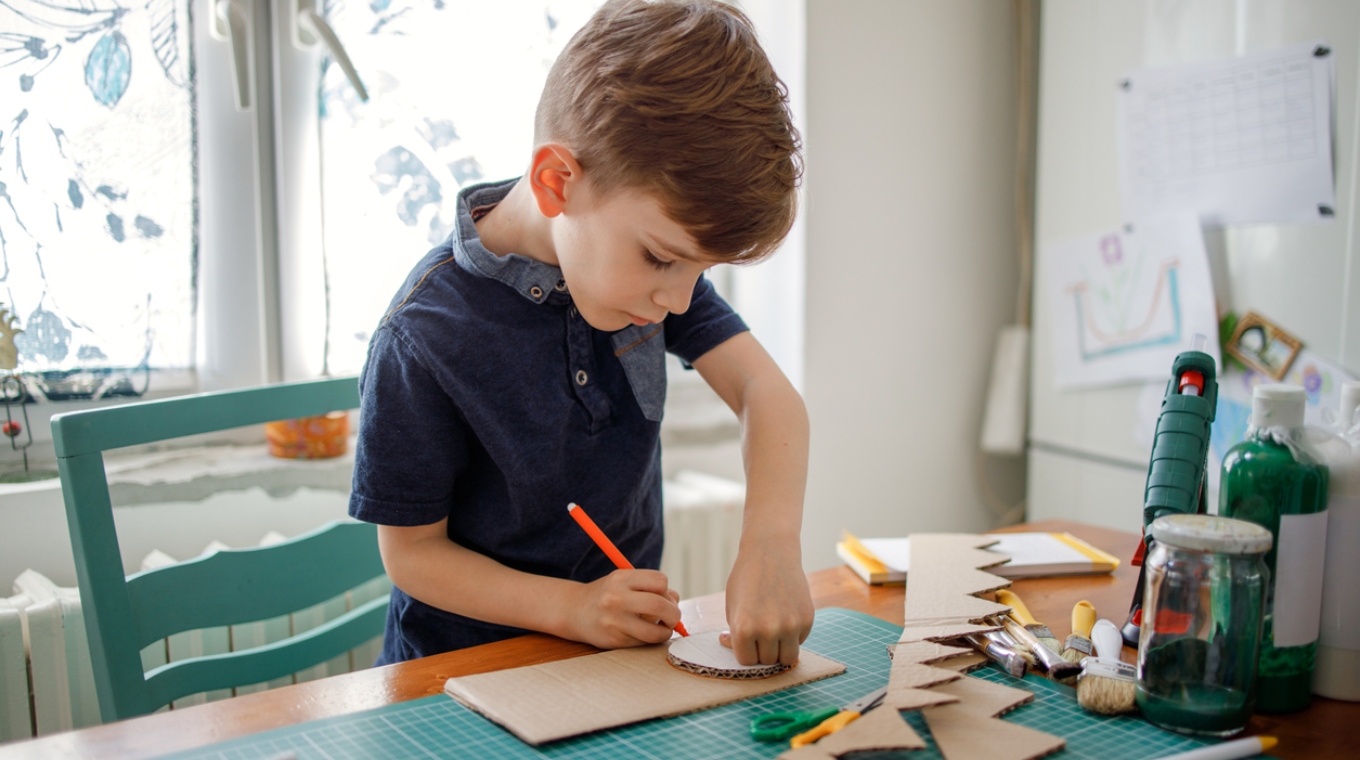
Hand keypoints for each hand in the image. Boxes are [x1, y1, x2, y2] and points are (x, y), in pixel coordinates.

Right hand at [565, 569, 681, 649]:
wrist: (574, 611)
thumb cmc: (607, 595)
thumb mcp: (624, 582)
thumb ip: (650, 587)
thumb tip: (675, 599)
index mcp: (621, 578)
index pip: (660, 581)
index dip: (667, 591)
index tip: (664, 597)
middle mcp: (616, 598)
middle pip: (660, 605)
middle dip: (674, 614)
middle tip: (672, 617)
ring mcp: (614, 621)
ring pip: (655, 632)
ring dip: (665, 632)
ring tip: (661, 628)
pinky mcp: (614, 640)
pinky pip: (644, 643)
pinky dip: (651, 640)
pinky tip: (645, 634)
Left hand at [721, 544, 813, 665]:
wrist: (772, 552)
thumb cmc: (747, 578)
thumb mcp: (732, 606)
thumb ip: (735, 632)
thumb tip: (731, 646)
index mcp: (744, 629)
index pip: (746, 661)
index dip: (746, 650)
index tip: (746, 638)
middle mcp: (768, 630)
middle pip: (767, 661)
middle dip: (762, 650)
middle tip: (760, 630)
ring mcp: (790, 626)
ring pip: (787, 658)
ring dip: (780, 649)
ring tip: (774, 631)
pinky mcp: (807, 619)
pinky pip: (800, 641)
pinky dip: (793, 635)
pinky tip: (785, 614)